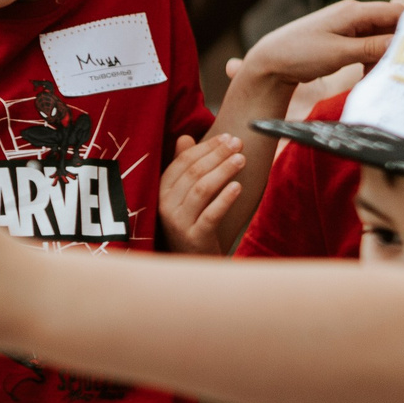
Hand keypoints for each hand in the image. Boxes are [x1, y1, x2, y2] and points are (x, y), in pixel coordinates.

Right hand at [158, 133, 244, 256]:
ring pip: (202, 190)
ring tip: (242, 160)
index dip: (206, 147)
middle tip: (238, 143)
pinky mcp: (195, 238)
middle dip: (217, 155)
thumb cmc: (189, 225)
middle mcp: (166, 206)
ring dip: (223, 171)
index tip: (226, 137)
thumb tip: (185, 138)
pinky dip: (225, 199)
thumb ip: (182, 168)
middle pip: (193, 173)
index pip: (182, 162)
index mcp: (161, 192)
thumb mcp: (182, 197)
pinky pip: (210, 215)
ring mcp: (179, 223)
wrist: (191, 266)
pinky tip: (238, 187)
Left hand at [230, 0, 400, 114]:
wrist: (269, 61)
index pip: (396, 13)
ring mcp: (348, 26)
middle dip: (395, 47)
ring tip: (372, 75)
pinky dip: (370, 59)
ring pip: (379, 38)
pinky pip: (367, 46)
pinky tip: (365, 74)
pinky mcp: (343, 39)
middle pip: (390, 26)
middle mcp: (353, 14)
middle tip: (392, 70)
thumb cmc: (300, 54)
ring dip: (381, 57)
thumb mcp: (339, 53)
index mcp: (354, 11)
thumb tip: (403, 43)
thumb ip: (371, 48)